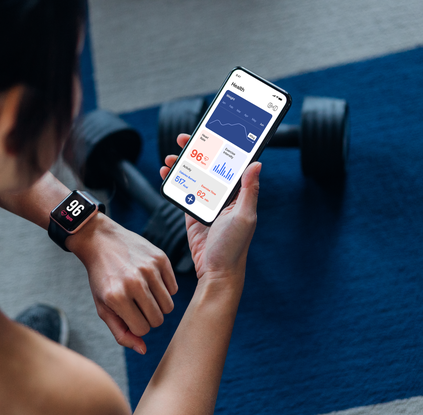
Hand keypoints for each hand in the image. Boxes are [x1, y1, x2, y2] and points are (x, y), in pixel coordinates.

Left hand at [66, 215, 177, 354]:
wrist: (100, 241)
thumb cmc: (102, 279)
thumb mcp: (104, 307)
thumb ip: (121, 332)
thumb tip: (143, 350)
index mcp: (116, 298)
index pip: (142, 329)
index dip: (137, 325)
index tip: (129, 314)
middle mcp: (134, 283)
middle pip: (158, 319)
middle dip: (149, 317)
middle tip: (137, 305)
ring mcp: (149, 269)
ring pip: (169, 306)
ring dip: (158, 305)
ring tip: (144, 294)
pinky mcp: (160, 258)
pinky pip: (174, 288)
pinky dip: (165, 289)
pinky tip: (150, 280)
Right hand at [160, 134, 259, 280]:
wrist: (216, 273)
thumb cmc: (234, 248)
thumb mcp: (244, 217)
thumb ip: (249, 190)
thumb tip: (256, 163)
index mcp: (239, 194)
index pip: (230, 164)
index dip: (221, 147)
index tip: (210, 133)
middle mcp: (224, 197)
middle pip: (209, 166)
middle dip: (196, 151)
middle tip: (183, 140)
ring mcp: (207, 204)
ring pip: (194, 177)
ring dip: (182, 165)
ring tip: (169, 158)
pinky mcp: (193, 214)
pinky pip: (183, 192)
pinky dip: (174, 182)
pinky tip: (166, 174)